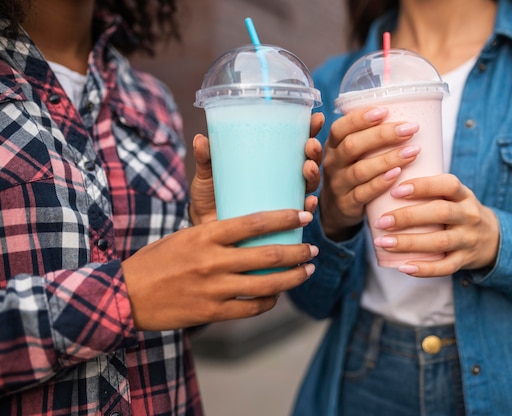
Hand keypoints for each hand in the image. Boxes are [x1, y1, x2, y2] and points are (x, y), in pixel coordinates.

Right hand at [121, 210, 317, 330]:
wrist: (125, 295)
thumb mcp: (186, 235)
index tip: (304, 214)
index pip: (254, 222)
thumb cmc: (156, 260)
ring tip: (307, 271)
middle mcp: (212, 261)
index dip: (285, 218)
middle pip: (267, 255)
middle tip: (313, 249)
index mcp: (205, 235)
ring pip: (266, 285)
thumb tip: (252, 229)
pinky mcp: (212, 312)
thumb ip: (217, 234)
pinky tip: (277, 295)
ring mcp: (214, 289)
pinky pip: (251, 308)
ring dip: (292, 278)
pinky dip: (269, 301)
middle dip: (298, 252)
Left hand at [188, 112, 324, 224]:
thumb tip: (200, 139)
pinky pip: (300, 215)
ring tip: (307, 167)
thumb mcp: (207, 173)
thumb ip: (206, 158)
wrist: (205, 227)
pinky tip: (309, 202)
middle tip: (310, 144)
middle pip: (307, 161)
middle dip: (314, 151)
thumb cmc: (209, 195)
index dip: (309, 129)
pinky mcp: (280, 221)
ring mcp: (283, 199)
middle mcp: (282, 179)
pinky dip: (308, 207)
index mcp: (269, 160)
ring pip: (308, 185)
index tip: (315, 118)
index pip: (294, 141)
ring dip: (313, 175)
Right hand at [320, 107, 420, 239]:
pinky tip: (397, 175)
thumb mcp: (352, 153)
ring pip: (361, 170)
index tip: (384, 111)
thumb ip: (369, 135)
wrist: (336, 210)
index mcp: (333, 145)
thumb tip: (405, 109)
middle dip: (382, 135)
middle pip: (352, 146)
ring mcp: (338, 185)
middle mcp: (333, 163)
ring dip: (388, 159)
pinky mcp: (347, 204)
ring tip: (413, 151)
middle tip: (409, 129)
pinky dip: (380, 183)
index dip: (360, 118)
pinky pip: (363, 193)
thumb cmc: (352, 172)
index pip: (340, 128)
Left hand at [372, 174, 499, 276]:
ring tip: (383, 243)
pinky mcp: (465, 260)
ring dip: (409, 243)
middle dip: (408, 217)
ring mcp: (468, 239)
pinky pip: (445, 267)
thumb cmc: (459, 212)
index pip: (447, 185)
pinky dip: (424, 269)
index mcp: (464, 195)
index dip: (422, 186)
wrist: (493, 239)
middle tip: (382, 221)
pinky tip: (403, 267)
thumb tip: (385, 184)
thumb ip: (430, 190)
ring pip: (439, 241)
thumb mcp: (454, 196)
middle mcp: (469, 215)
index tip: (395, 190)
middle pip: (440, 213)